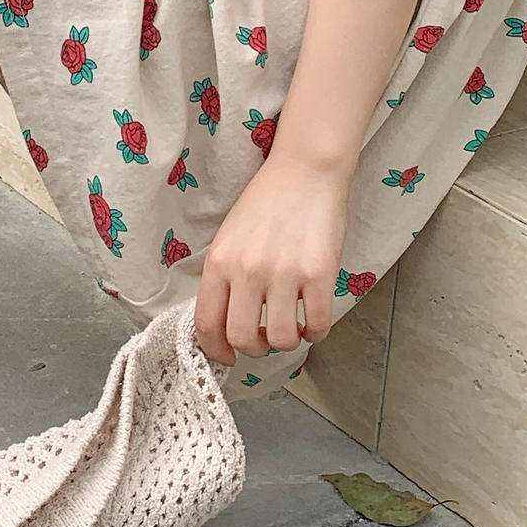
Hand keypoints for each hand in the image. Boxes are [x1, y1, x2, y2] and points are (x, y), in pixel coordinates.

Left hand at [194, 153, 350, 364]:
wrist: (304, 171)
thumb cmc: (265, 202)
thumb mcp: (229, 236)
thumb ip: (224, 276)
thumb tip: (224, 322)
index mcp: (220, 261)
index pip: (207, 323)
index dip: (216, 350)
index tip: (227, 356)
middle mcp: (248, 270)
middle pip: (243, 339)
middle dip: (254, 348)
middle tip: (263, 337)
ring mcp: (285, 273)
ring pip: (282, 339)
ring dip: (287, 341)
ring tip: (290, 324)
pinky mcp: (320, 274)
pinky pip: (318, 326)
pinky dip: (316, 332)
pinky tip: (312, 319)